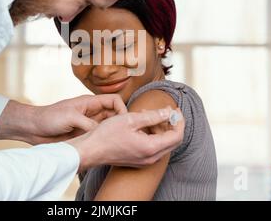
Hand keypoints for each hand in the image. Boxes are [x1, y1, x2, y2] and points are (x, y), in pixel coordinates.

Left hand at [0, 95, 126, 144]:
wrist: (33, 129)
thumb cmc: (49, 118)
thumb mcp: (71, 117)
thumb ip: (89, 123)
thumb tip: (104, 133)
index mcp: (90, 103)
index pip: (114, 100)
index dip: (122, 109)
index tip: (123, 122)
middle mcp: (92, 113)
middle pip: (114, 115)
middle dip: (121, 123)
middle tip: (124, 135)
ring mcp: (88, 125)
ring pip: (108, 128)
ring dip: (113, 134)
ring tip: (118, 143)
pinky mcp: (84, 137)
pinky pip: (99, 138)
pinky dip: (104, 142)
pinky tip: (106, 149)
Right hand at [67, 108, 184, 170]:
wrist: (91, 150)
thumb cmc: (107, 134)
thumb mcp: (131, 119)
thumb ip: (153, 116)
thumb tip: (169, 112)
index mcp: (151, 147)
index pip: (177, 135)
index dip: (179, 121)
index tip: (175, 109)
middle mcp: (151, 158)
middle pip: (172, 140)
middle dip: (170, 123)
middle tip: (164, 109)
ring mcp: (145, 161)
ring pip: (162, 143)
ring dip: (159, 127)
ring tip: (146, 113)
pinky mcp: (138, 160)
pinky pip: (153, 147)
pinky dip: (152, 134)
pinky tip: (141, 124)